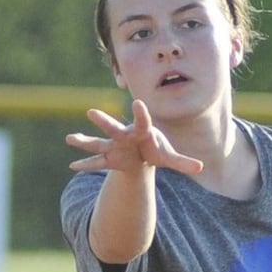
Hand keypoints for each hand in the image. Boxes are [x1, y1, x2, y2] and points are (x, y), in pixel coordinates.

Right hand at [65, 98, 204, 176]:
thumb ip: (183, 161)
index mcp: (142, 132)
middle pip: (113, 128)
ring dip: (85, 141)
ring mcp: (114, 146)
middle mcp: (124, 136)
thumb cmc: (156, 149)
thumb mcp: (169, 157)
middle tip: (91, 112)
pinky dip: (86, 164)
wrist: (142, 152)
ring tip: (70, 139)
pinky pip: (96, 162)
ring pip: (99, 143)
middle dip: (104, 121)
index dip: (141, 114)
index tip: (138, 103)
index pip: (142, 121)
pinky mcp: (108, 157)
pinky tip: (74, 166)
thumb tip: (201, 167)